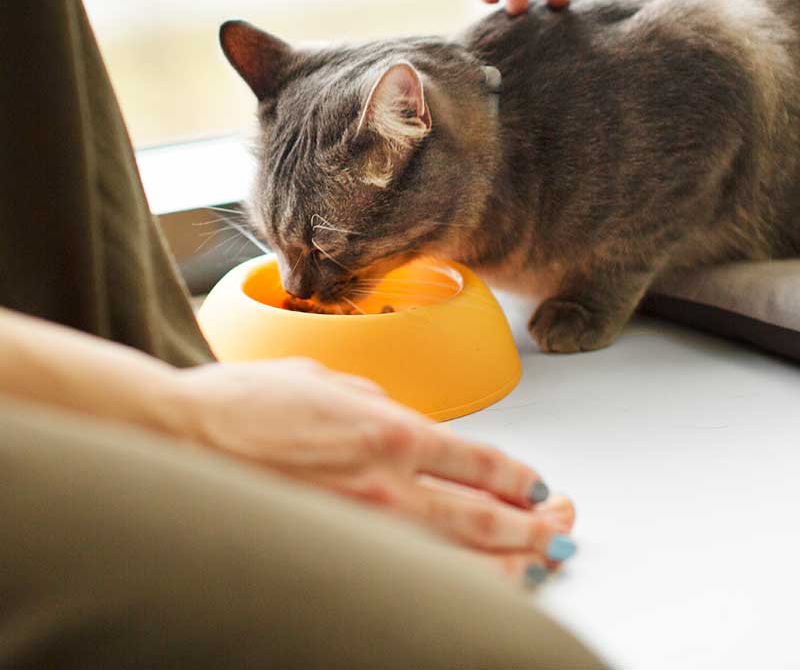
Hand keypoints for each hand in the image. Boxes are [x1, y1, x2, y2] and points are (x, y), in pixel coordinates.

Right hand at [173, 357, 575, 579]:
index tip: (537, 486)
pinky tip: (477, 585)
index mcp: (388, 430)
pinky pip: (413, 579)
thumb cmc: (243, 405)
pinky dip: (457, 585)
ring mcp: (363, 529)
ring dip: (513, 563)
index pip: (482, 462)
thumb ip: (379, 404)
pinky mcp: (336, 554)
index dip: (520, 478)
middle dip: (537, 525)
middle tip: (563, 525)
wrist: (179, 442)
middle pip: (488, 516)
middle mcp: (386, 485)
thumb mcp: (326, 379)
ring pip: (461, 561)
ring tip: (541, 560)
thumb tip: (412, 423)